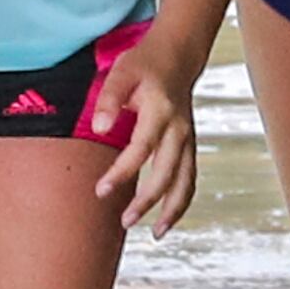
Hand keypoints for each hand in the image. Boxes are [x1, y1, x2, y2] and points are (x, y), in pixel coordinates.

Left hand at [84, 35, 201, 235]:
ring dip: (173, 208)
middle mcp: (179, 128)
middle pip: (167, 172)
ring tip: (157, 234)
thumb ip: (109, 100)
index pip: (141, 148)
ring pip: (186, 180)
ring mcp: (188, 138)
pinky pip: (190, 177)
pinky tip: (168, 218)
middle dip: (148, 200)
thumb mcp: (121, 72)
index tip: (101, 190)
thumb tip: (99, 129)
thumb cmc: (145, 64)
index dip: (121, 172)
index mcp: (161, 110)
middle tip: (124, 220)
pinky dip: (182, 200)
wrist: (178, 54)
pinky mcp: (189, 145)